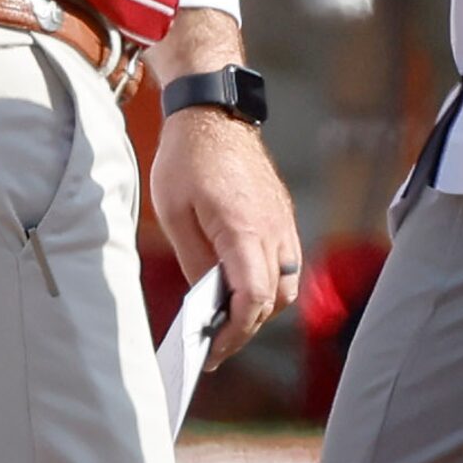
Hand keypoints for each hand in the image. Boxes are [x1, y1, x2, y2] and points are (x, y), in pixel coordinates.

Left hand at [149, 106, 300, 369]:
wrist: (213, 112)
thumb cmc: (188, 159)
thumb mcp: (175, 214)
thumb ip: (195, 261)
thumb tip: (207, 300)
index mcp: (244, 229)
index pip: (256, 297)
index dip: (237, 332)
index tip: (214, 350)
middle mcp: (273, 228)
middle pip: (276, 298)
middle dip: (249, 326)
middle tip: (215, 341)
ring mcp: (282, 221)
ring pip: (287, 283)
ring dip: (262, 305)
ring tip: (227, 315)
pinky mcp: (282, 214)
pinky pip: (286, 261)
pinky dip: (269, 282)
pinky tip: (240, 284)